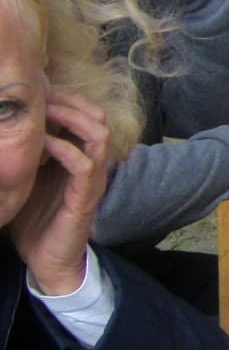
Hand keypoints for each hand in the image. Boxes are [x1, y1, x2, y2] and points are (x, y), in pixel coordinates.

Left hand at [10, 88, 110, 295]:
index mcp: (78, 156)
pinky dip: (63, 148)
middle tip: (41, 95)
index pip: (86, 113)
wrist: (46, 260)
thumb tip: (2, 128)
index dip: (67, 96)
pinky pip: (83, 163)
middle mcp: (91, 163)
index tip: (38, 89)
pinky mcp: (86, 196)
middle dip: (70, 101)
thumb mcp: (26, 179)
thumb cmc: (34, 220)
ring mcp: (91, 178)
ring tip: (45, 114)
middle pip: (97, 116)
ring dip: (71, 119)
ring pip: (98, 134)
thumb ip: (24, 154)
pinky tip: (41, 145)